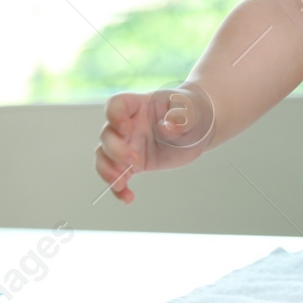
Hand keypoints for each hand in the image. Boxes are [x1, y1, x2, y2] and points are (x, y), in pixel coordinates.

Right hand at [95, 84, 215, 203]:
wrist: (198, 127)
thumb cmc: (193, 112)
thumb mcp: (192, 111)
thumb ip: (180, 118)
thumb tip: (166, 128)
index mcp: (139, 105)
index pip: (116, 105)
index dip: (114, 116)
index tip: (125, 128)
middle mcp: (128, 124)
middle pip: (108, 135)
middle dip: (115, 150)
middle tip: (134, 162)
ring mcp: (128, 143)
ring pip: (105, 156)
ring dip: (109, 171)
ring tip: (121, 184)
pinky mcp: (133, 162)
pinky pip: (118, 175)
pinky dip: (119, 187)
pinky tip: (127, 197)